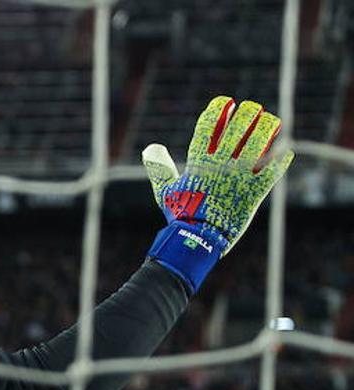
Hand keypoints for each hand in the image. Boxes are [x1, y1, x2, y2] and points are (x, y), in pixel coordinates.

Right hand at [141, 96, 292, 290]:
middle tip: (252, 109)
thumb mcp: (165, 191)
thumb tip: (151, 148)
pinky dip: (282, 158)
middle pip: (239, 126)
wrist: (198, 240)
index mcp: (199, 162)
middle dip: (248, 113)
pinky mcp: (255, 190)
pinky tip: (285, 150)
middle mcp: (220, 164)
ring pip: (260, 141)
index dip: (218, 109)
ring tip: (272, 121)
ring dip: (268, 127)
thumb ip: (159, 168)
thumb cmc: (181, 215)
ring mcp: (239, 176)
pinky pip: (274, 169)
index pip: (209, 125)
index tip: (226, 102)